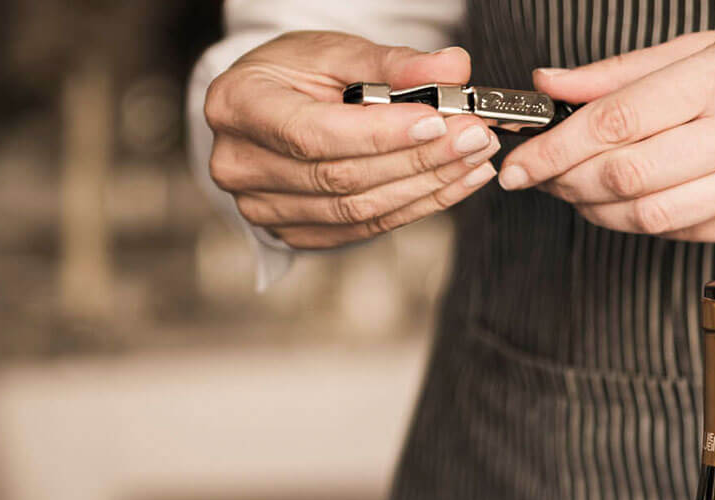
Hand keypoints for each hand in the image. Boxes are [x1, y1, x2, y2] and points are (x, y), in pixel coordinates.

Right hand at [203, 32, 502, 248]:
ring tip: (476, 159)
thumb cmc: (295, 74)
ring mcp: (264, 207)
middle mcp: (241, 164)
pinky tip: (456, 183)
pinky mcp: (295, 232)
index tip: (438, 122)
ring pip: (360, 209)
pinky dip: (418, 206)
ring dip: (428, 186)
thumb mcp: (335, 52)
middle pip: (343, 176)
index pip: (314, 133)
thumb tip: (453, 69)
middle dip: (419, 158)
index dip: (381, 134)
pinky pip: (367, 228)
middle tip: (475, 138)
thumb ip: (393, 63)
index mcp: (238, 106)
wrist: (269, 107)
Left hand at [496, 27, 714, 241]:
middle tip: (538, 178)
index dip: (557, 146)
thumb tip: (553, 85)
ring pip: (652, 215)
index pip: (619, 120)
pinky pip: (686, 233)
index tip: (522, 158)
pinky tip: (625, 206)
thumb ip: (627, 72)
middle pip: (628, 174)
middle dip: (567, 181)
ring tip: (575, 193)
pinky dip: (642, 223)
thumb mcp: (713, 45)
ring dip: (597, 211)